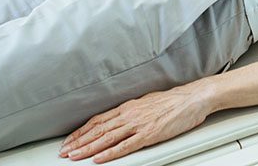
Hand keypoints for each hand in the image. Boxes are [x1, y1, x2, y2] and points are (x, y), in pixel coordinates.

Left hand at [59, 82, 213, 162]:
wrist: (193, 98)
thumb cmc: (174, 100)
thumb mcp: (147, 101)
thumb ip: (133, 111)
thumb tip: (121, 117)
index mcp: (128, 106)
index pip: (98, 120)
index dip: (81, 131)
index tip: (70, 140)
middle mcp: (129, 114)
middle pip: (98, 130)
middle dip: (78, 142)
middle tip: (64, 152)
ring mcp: (138, 124)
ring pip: (107, 138)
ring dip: (88, 148)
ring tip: (74, 156)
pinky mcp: (148, 134)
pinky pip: (125, 145)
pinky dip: (109, 153)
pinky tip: (98, 159)